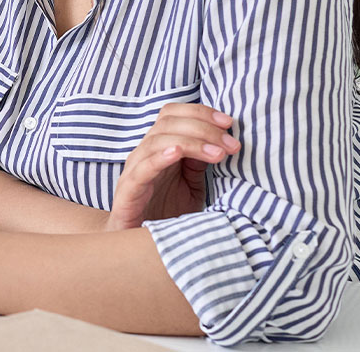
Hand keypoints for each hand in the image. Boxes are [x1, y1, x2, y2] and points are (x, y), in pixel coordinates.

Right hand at [105, 104, 238, 231]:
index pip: (173, 114)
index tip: (229, 123)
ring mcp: (134, 171)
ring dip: (192, 142)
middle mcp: (145, 154)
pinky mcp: (128, 192)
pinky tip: (178, 153)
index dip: (200, 112)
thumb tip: (222, 141)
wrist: (140, 247)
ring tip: (218, 154)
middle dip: (204, 128)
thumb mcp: (192, 186)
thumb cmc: (167, 215)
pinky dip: (159, 157)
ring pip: (156, 140)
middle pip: (167, 122)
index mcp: (159, 149)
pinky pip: (142, 169)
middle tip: (231, 144)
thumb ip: (199, 163)